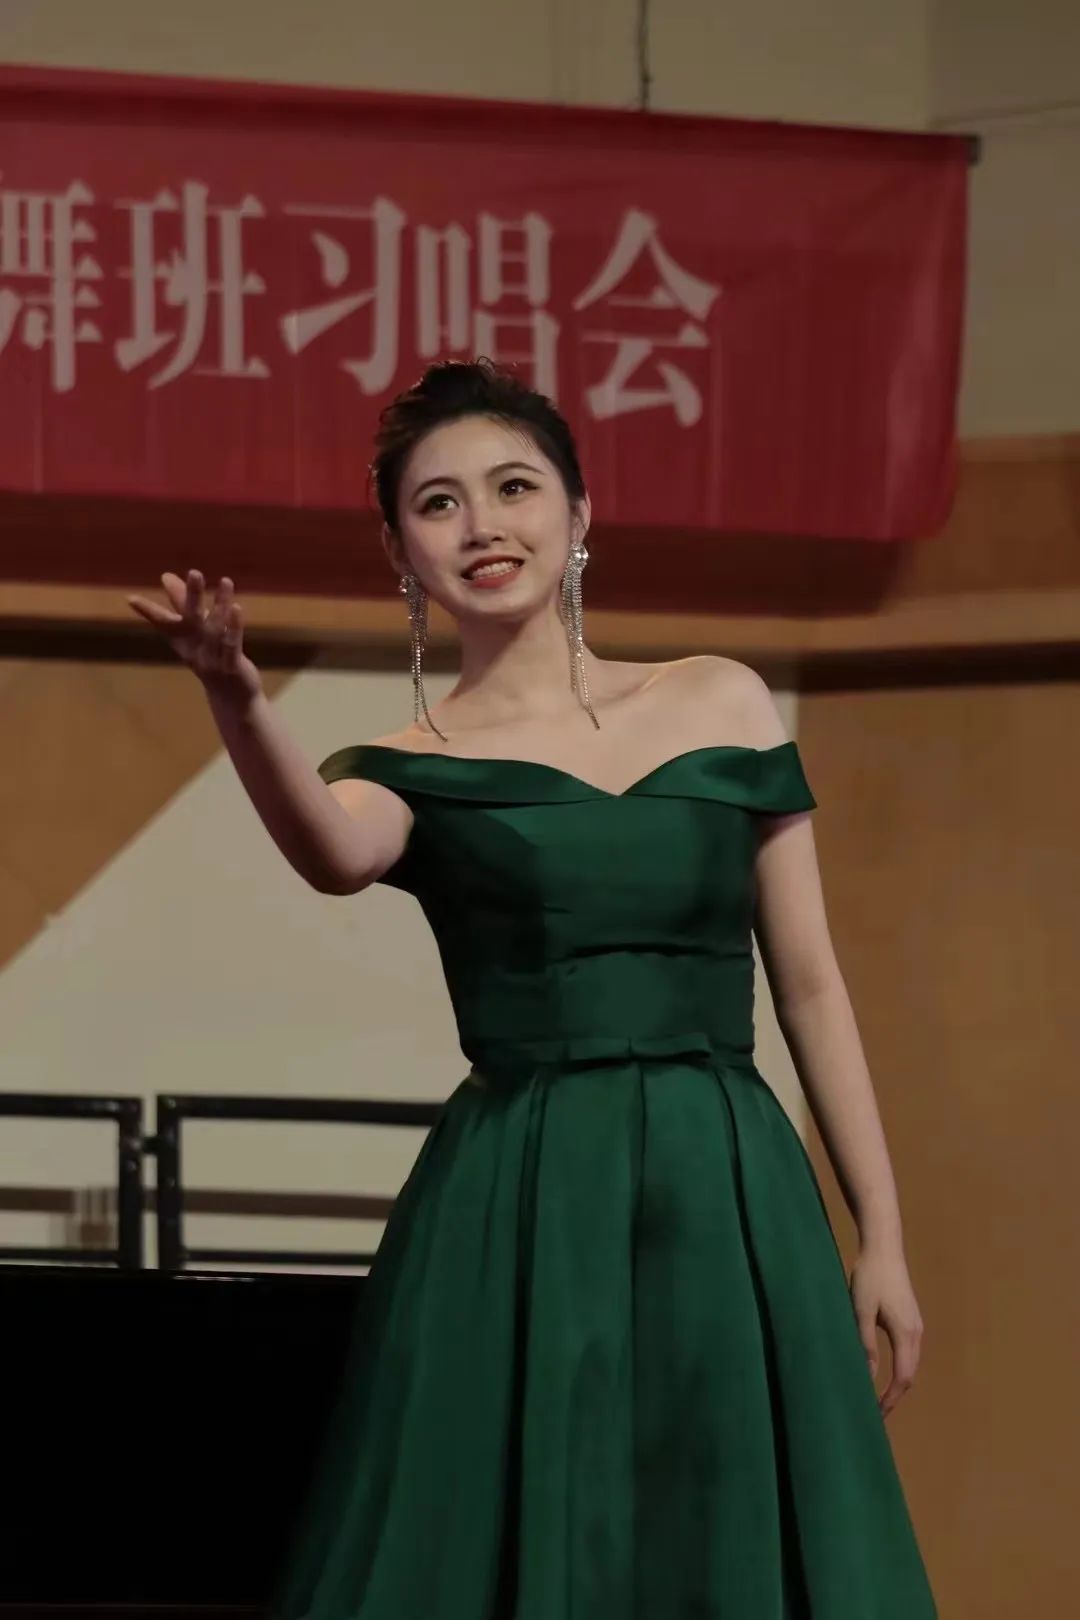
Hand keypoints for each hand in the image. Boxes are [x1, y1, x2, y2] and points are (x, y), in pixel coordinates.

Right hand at [126, 570, 262, 706]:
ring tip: (226, 581)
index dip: (147, 611)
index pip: (163, 623)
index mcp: (183, 641)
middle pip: (191, 620)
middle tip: (194, 572)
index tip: (130, 598)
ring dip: (220, 606)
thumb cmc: (211, 657)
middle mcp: (194, 650)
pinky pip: (231, 645)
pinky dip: (234, 627)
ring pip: (215, 630)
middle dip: (191, 597)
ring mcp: (212, 660)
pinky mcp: (232, 668)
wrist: (232, 699)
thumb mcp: (195, 631)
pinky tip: (236, 607)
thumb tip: (165, 576)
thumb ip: (181, 603)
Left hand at [849, 1242, 924, 1418]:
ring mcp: (916, 1324)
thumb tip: (868, 1377)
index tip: (877, 1415)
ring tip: (879, 1396)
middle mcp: (916, 1333)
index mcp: (905, 1334)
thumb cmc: (870, 1277)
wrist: (884, 1247)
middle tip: (876, 1413)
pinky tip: (885, 1370)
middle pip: (909, 1374)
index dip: (890, 1399)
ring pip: (910, 1362)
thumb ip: (865, 1345)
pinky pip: (908, 1351)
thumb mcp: (861, 1312)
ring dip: (897, 1382)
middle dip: (895, 1395)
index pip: (902, 1378)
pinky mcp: (910, 1317)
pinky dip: (899, 1366)